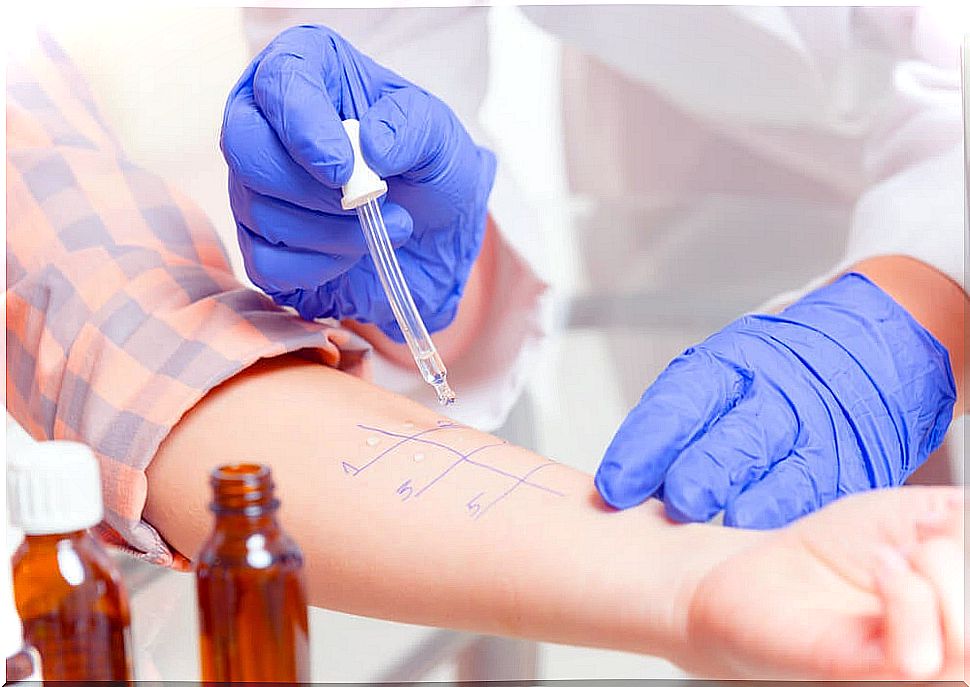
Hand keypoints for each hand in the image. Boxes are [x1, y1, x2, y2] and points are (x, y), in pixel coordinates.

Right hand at [221, 25, 495, 340]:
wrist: (436, 231)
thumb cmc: (429, 167)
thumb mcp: (440, 136)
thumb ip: (413, 127)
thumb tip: (371, 146)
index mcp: (308, 71)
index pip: (279, 80)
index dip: (303, 126)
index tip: (342, 169)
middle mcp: (267, 121)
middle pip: (244, 147)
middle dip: (308, 188)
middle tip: (369, 202)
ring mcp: (254, 184)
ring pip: (259, 211)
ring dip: (332, 232)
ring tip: (389, 225)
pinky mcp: (259, 241)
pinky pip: (265, 262)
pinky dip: (318, 267)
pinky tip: (354, 253)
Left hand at [595, 273, 955, 526]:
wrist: (869, 346)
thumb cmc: (771, 374)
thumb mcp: (722, 374)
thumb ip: (675, 423)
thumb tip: (619, 488)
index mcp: (730, 365)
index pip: (680, 402)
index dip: (646, 445)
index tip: (614, 486)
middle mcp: (776, 395)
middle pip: (736, 437)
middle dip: (704, 472)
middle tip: (675, 503)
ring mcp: (820, 431)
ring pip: (788, 471)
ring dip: (757, 501)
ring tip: (729, 522)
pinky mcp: (854, 465)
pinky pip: (825, 495)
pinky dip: (798, 516)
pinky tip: (772, 537)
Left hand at [685, 486, 964, 678]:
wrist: (758, 574)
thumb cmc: (839, 552)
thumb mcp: (922, 515)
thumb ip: (966, 521)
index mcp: (963, 617)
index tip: (944, 523)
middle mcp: (954, 657)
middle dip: (967, 559)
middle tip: (928, 537)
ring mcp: (918, 677)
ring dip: (943, 573)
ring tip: (898, 554)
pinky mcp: (869, 679)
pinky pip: (919, 657)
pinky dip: (907, 593)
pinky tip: (882, 567)